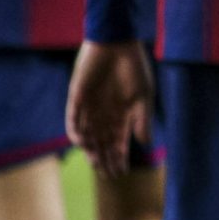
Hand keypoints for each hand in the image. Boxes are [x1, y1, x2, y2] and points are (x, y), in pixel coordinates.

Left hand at [66, 39, 151, 176]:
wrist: (116, 44)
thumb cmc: (133, 68)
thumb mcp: (143, 96)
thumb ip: (142, 120)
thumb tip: (146, 145)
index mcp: (122, 113)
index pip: (119, 141)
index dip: (120, 158)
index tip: (122, 173)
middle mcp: (104, 114)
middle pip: (102, 143)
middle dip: (105, 159)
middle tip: (108, 175)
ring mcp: (90, 107)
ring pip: (88, 135)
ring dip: (91, 150)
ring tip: (96, 164)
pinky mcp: (76, 98)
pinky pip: (73, 120)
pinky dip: (76, 132)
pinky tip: (82, 143)